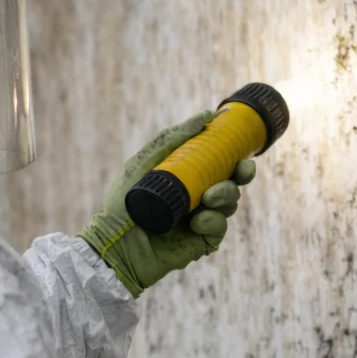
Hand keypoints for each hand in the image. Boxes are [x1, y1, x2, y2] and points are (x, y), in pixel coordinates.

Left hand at [79, 111, 256, 297]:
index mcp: (186, 178)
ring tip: (209, 197)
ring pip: (229, 203)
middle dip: (242, 175)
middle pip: (231, 183)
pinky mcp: (201, 242)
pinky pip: (220, 227)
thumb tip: (207, 115)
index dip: (234, 158)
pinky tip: (196, 222)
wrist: (114, 241)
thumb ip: (174, 137)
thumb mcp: (147, 161)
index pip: (218, 165)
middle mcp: (196, 198)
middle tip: (242, 171)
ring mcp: (200, 220)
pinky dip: (213, 221)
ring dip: (226, 195)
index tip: (241, 151)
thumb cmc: (124, 201)